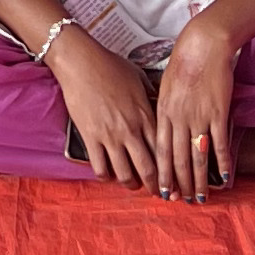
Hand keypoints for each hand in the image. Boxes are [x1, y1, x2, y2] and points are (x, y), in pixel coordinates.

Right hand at [45, 26, 159, 192]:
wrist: (81, 62)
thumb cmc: (109, 65)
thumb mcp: (138, 78)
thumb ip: (149, 96)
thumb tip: (157, 105)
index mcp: (145, 114)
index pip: (164, 150)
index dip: (171, 169)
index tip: (174, 178)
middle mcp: (130, 129)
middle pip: (148, 168)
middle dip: (156, 186)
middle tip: (158, 193)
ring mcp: (110, 135)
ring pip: (125, 174)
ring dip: (131, 185)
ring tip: (132, 185)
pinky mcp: (90, 138)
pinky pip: (100, 168)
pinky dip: (106, 177)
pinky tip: (108, 175)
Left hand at [150, 20, 237, 198]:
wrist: (203, 46)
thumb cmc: (182, 64)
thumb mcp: (164, 87)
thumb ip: (162, 112)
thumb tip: (160, 133)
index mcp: (162, 113)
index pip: (160, 152)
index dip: (162, 174)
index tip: (163, 192)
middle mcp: (178, 118)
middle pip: (178, 159)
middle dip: (180, 184)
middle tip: (182, 202)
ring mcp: (198, 116)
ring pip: (197, 156)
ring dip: (199, 180)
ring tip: (200, 197)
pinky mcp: (218, 112)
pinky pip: (219, 142)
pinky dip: (222, 161)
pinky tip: (225, 176)